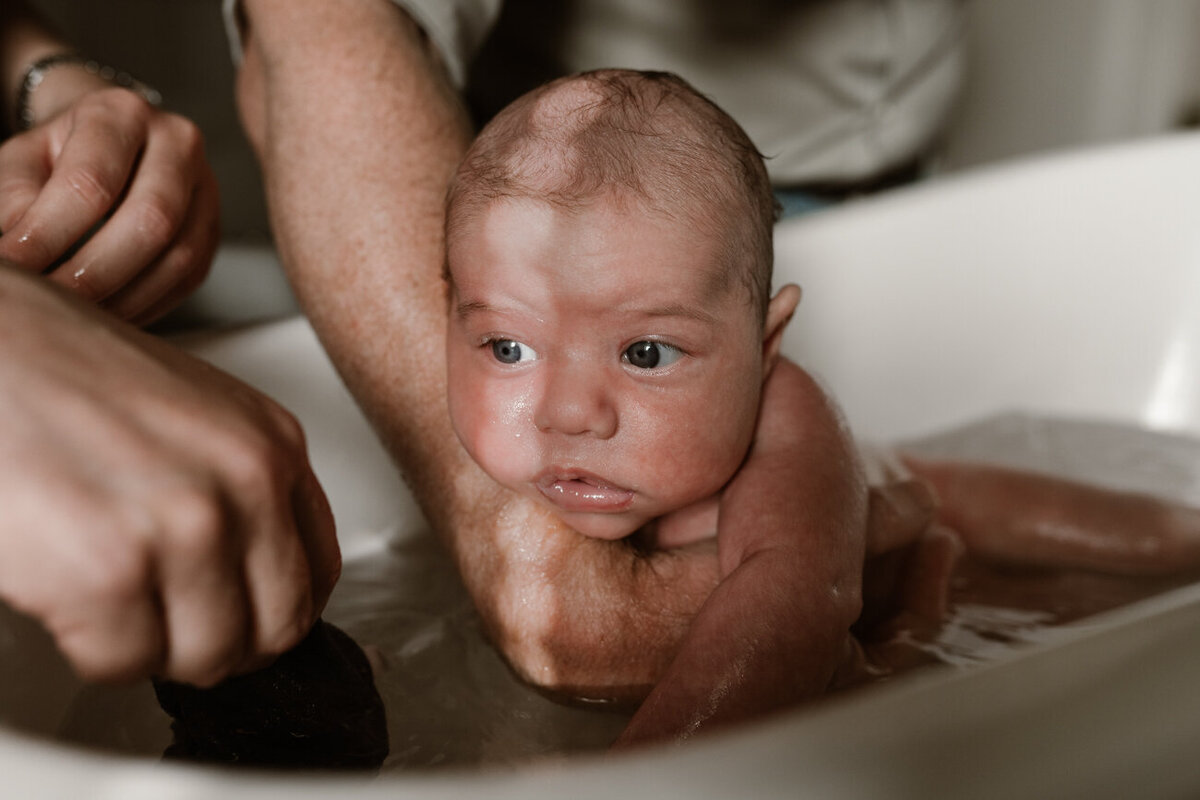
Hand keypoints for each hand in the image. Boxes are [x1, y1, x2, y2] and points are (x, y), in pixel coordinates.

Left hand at [0, 88, 218, 324]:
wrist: (108, 143)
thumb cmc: (60, 154)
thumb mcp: (22, 162)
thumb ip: (15, 203)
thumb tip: (19, 260)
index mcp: (120, 113)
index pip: (90, 183)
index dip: (48, 235)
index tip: (16, 270)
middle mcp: (177, 143)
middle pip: (151, 221)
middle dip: (94, 274)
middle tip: (52, 302)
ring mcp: (206, 189)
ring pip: (179, 257)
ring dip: (124, 298)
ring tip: (79, 317)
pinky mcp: (213, 230)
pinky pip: (189, 279)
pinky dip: (147, 305)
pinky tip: (110, 314)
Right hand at [0, 266, 338, 684]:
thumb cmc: (57, 369)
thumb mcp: (191, 412)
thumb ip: (238, 483)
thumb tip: (257, 572)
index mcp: (272, 445)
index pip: (317, 572)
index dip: (274, 612)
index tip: (240, 618)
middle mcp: (245, 484)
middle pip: (276, 628)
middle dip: (221, 643)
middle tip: (171, 626)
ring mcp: (184, 527)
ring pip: (205, 657)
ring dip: (154, 648)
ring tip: (114, 601)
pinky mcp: (109, 572)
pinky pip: (123, 663)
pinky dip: (92, 650)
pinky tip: (70, 596)